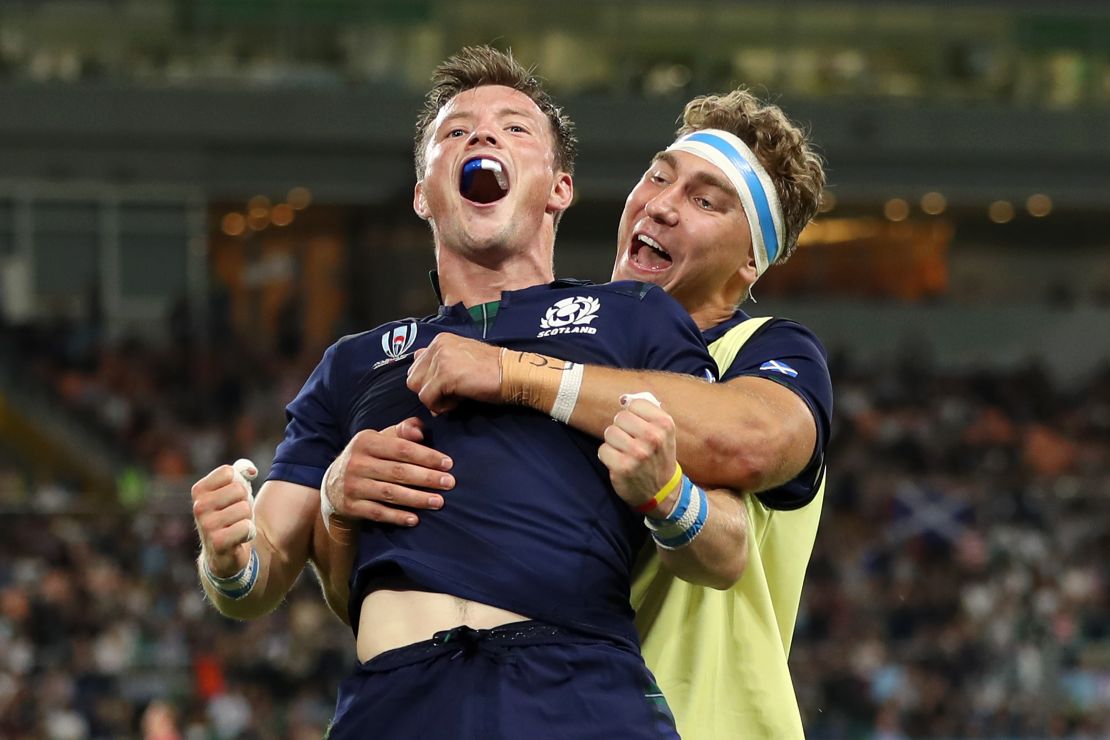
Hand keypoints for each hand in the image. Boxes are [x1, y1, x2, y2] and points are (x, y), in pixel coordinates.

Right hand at [192, 460, 256, 576]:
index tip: (232, 497)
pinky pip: (246, 527)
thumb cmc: (229, 515)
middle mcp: (199, 507)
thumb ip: (241, 472)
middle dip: (244, 502)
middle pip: (239, 489)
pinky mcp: (218, 542)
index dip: (238, 483)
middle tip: (236, 514)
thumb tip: (251, 471)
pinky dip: (248, 532)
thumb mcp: (232, 490)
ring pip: (245, 508)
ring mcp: (207, 525)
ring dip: (247, 518)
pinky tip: (239, 538)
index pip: (228, 472)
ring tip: (236, 526)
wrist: (223, 552)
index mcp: (199, 490)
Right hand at [323, 417, 454, 530]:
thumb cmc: (368, 458)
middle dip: (427, 478)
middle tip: (450, 483)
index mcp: (366, 442)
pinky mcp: (351, 506)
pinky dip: (396, 517)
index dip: (426, 456)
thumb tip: (420, 430)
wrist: (332, 485)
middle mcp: (357, 463)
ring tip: (439, 501)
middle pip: (398, 471)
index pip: (401, 448)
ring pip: (390, 493)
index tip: (448, 463)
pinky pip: (377, 513)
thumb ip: (402, 431)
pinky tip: (415, 519)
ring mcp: (352, 486)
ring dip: (417, 498)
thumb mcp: (380, 440)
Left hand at [406, 333, 501, 414]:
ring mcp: (441, 359)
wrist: (513, 374)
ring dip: (435, 399)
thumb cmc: (492, 371)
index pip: (417, 366)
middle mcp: (438, 345)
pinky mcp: (446, 375)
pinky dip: (441, 406)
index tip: (447, 388)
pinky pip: (428, 398)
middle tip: (450, 396)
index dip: (429, 383)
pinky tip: (458, 402)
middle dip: (429, 391)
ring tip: (455, 398)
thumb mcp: (461, 358)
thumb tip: (419, 372)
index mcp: (440, 340)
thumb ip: (440, 361)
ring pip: (419, 389)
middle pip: (413, 378)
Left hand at [598, 396, 679, 514]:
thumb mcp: (663, 432)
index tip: (639, 427)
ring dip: (614, 443)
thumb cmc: (659, 457)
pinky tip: (620, 463)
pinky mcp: (622, 467)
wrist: (661, 491)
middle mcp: (652, 437)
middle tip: (631, 442)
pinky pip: (603, 450)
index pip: (634, 404)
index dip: (633, 416)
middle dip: (622, 429)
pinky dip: (608, 456)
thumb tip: (623, 399)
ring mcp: (637, 453)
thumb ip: (647, 412)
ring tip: (626, 453)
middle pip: (620, 417)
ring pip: (609, 432)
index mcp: (664, 424)